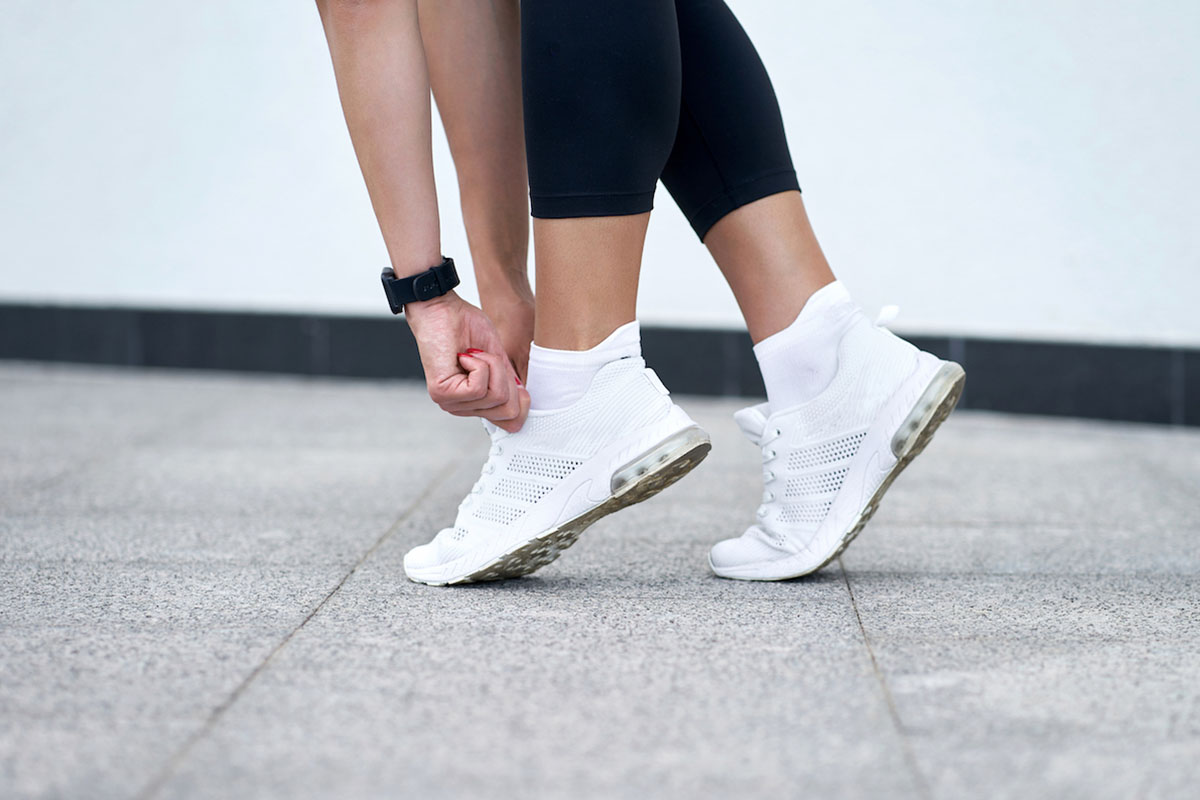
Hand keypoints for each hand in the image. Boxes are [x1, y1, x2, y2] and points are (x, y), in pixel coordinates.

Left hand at [405, 291, 529, 431]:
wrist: (442, 308)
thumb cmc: (466, 326)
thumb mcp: (499, 359)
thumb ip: (510, 384)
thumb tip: (525, 402)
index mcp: (476, 402)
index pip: (510, 422)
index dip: (520, 399)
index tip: (512, 377)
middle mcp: (462, 407)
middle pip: (508, 411)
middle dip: (506, 378)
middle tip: (488, 359)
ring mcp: (451, 403)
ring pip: (495, 397)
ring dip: (491, 366)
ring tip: (473, 354)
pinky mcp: (442, 394)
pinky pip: (478, 388)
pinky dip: (478, 365)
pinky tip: (463, 356)